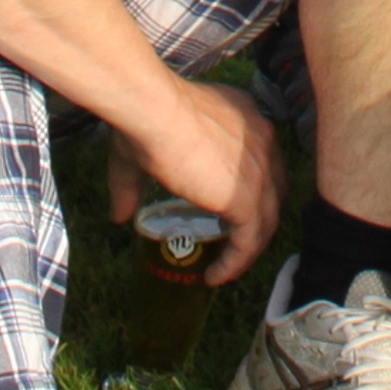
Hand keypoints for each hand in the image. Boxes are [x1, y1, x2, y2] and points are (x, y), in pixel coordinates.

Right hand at [109, 81, 286, 284]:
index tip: (232, 210)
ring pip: (266, 219)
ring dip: (248, 248)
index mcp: (245, 119)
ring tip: (225, 266)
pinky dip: (235, 263)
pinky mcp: (247, 197)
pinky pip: (249, 242)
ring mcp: (259, 170)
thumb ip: (131, 185)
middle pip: (273, 189)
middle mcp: (262, 140)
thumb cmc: (148, 121)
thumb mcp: (139, 154)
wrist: (155, 114)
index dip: (252, 188)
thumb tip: (118, 216)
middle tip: (233, 241)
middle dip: (258, 218)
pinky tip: (215, 275)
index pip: (263, 160)